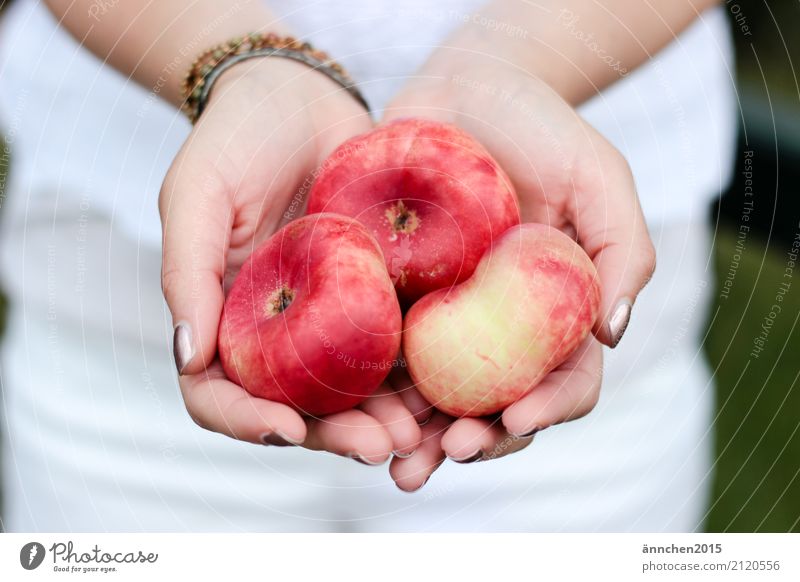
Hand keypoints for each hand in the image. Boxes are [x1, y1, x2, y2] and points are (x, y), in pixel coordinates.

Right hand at [160, 58, 419, 461]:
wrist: (299, 96)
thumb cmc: (235, 138)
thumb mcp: (196, 193)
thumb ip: (186, 273)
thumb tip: (188, 358)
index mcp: (224, 319)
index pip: (220, 393)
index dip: (246, 421)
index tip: (287, 429)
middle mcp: (275, 330)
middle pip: (297, 406)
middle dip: (334, 434)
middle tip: (379, 447)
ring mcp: (327, 317)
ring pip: (350, 389)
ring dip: (380, 418)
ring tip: (417, 433)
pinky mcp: (375, 294)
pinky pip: (394, 344)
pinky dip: (414, 373)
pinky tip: (442, 386)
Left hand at [384, 64, 653, 489]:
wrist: (467, 87)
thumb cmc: (542, 129)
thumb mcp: (599, 180)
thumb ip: (621, 254)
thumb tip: (615, 335)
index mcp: (555, 315)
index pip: (562, 380)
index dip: (546, 408)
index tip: (517, 415)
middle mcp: (499, 328)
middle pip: (492, 404)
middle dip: (474, 440)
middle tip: (446, 453)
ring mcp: (444, 317)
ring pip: (433, 395)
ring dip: (416, 436)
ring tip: (393, 462)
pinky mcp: (392, 295)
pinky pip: (381, 349)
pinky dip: (370, 386)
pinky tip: (350, 409)